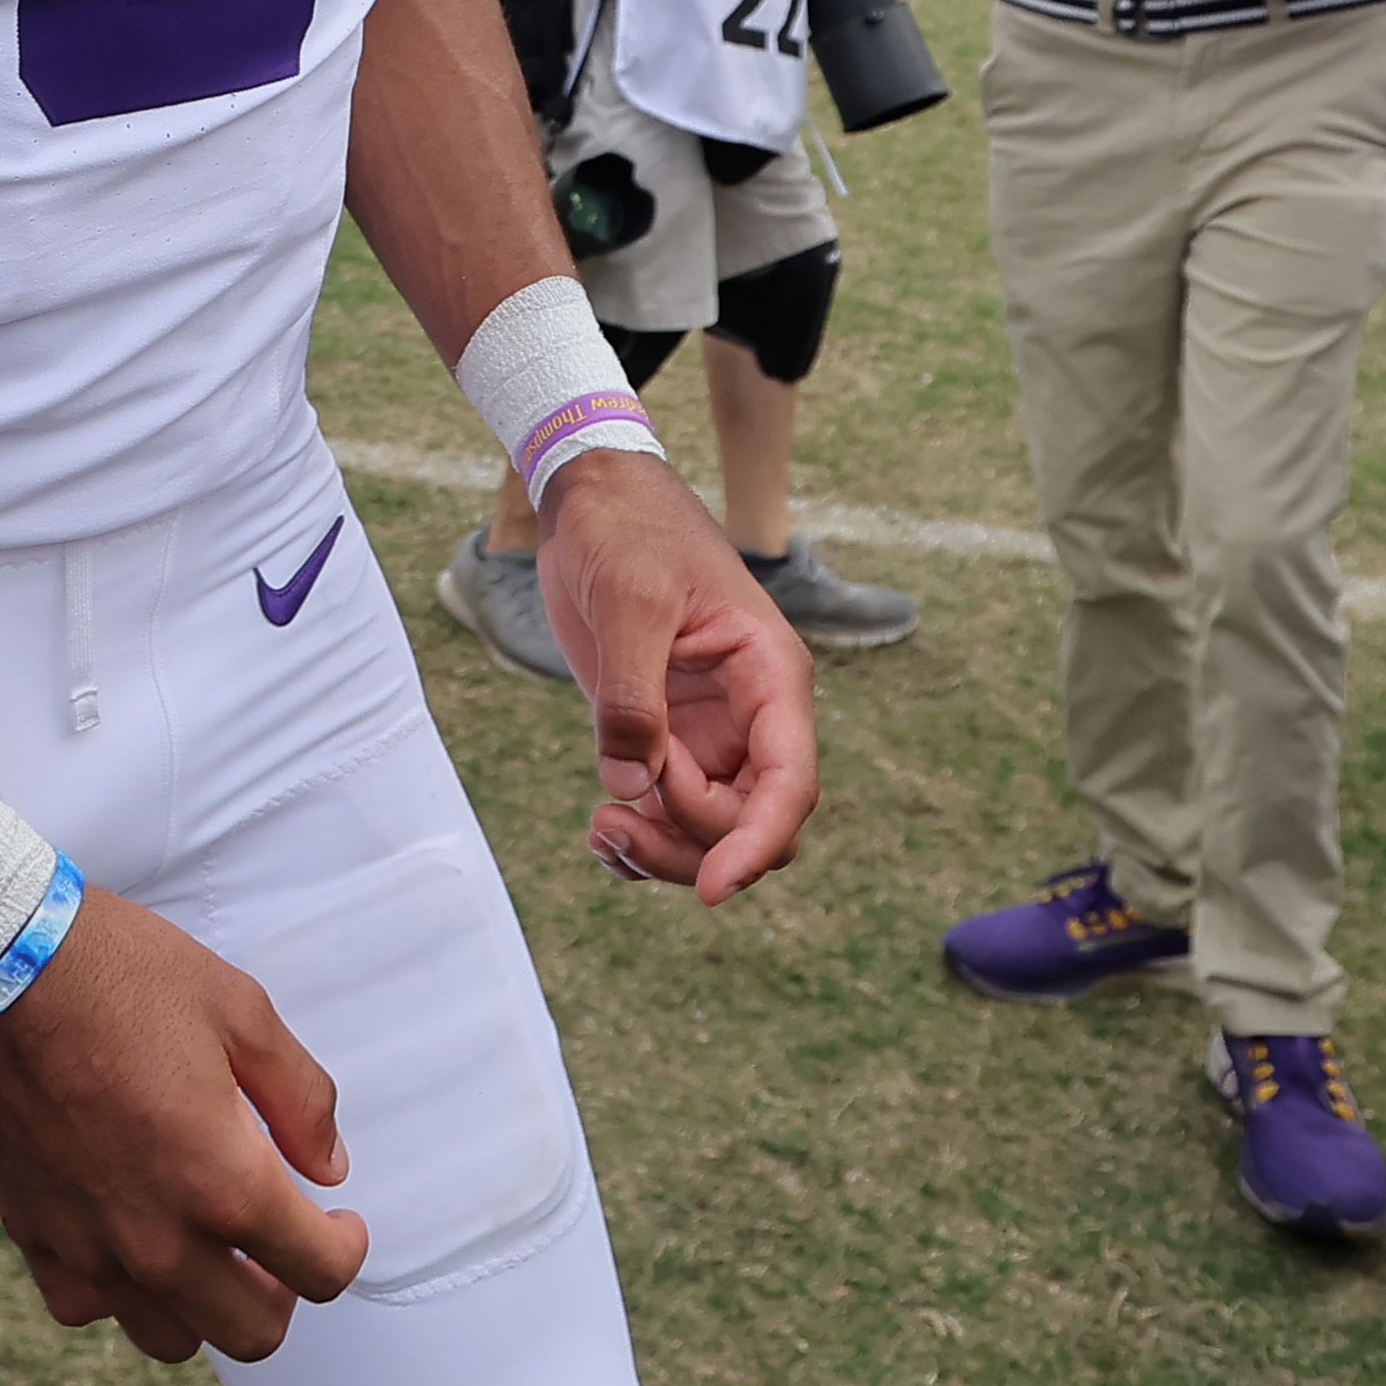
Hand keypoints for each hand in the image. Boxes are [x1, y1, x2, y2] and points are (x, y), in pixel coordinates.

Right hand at [0, 888, 366, 1363]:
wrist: (2, 967)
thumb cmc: (120, 977)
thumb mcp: (243, 1012)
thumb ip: (301, 1100)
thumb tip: (327, 1165)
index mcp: (226, 1183)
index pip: (320, 1272)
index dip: (344, 1248)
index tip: (337, 1222)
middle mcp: (160, 1237)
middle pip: (253, 1332)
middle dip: (284, 1293)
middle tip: (278, 1243)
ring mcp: (92, 1247)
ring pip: (171, 1338)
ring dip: (203, 1305)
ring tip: (206, 1248)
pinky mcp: (35, 1236)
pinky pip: (87, 1308)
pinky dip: (116, 1291)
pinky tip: (126, 1238)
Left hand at [528, 449, 819, 899]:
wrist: (595, 498)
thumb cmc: (629, 530)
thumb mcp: (630, 601)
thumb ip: (634, 695)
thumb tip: (633, 786)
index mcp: (769, 677)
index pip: (789, 784)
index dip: (757, 843)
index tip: (711, 887)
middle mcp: (750, 714)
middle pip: (753, 822)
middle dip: (693, 846)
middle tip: (615, 817)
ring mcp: (709, 730)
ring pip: (711, 829)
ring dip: (663, 850)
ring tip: (600, 828)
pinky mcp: (663, 734)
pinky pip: (669, 812)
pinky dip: (642, 838)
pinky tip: (602, 829)